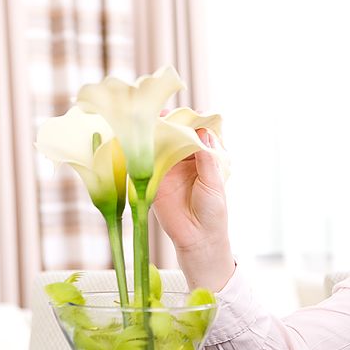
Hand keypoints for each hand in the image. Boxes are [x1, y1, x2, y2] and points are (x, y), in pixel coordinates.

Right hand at [152, 126, 234, 290]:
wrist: (198, 238)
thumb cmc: (213, 210)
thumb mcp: (213, 182)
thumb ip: (206, 157)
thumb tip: (201, 131)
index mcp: (202, 157)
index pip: (195, 133)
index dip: (190, 121)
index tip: (186, 111)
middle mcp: (183, 160)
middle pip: (174, 135)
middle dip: (168, 122)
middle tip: (160, 111)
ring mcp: (167, 169)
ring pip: (158, 145)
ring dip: (152, 133)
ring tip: (146, 120)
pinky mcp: (152, 181)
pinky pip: (145, 163)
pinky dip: (140, 151)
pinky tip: (136, 140)